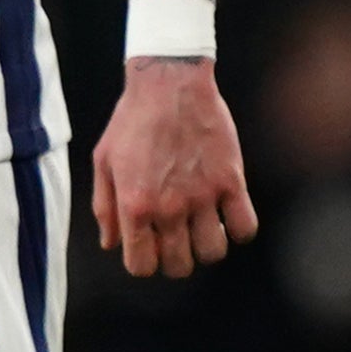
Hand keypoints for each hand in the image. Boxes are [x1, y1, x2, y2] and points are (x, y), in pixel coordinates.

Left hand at [93, 55, 256, 278]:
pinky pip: (246, 227)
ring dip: (207, 247)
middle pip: (179, 265)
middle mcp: (169, 207)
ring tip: (202, 227)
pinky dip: (240, 230)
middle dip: (175, 260)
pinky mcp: (232, 181)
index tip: (149, 248)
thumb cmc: (131, 122)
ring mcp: (203, 196)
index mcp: (134, 206)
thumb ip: (105, 207)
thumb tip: (111, 244)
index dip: (144, 263)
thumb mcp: (103, 162)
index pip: (141, 265)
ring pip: (213, 252)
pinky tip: (228, 215)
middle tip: (176, 239)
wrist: (169, 85)